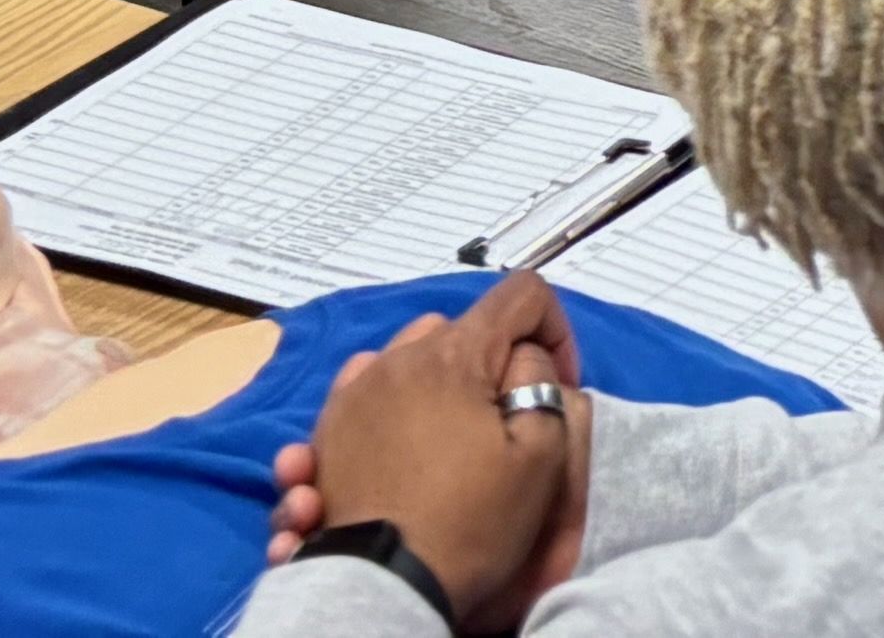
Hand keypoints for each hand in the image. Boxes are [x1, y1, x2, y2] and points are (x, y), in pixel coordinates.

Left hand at [273, 276, 586, 623]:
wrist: (383, 588)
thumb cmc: (470, 523)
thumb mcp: (539, 456)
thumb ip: (542, 384)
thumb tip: (524, 357)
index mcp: (454, 354)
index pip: (522, 295)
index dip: (554, 330)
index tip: (558, 385)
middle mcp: (396, 358)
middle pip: (461, 330)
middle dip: (491, 362)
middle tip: (502, 420)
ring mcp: (351, 393)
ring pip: (407, 357)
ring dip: (436, 381)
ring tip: (447, 437)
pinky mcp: (325, 432)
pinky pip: (363, 391)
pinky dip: (387, 404)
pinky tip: (394, 446)